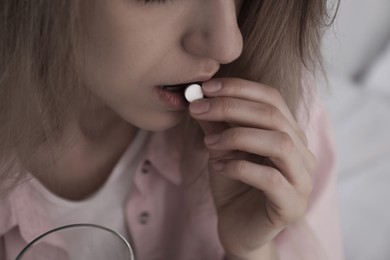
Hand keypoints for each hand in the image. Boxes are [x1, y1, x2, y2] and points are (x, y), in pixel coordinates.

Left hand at [189, 78, 315, 258]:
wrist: (238, 226)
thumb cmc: (233, 184)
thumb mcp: (222, 148)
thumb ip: (216, 124)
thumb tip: (198, 96)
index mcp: (289, 133)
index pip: (272, 98)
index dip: (240, 88)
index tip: (206, 88)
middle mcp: (302, 152)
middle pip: (274, 116)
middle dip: (231, 107)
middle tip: (198, 108)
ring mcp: (302, 179)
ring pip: (279, 143)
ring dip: (237, 136)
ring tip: (208, 142)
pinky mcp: (292, 205)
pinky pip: (271, 179)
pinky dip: (240, 167)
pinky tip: (219, 166)